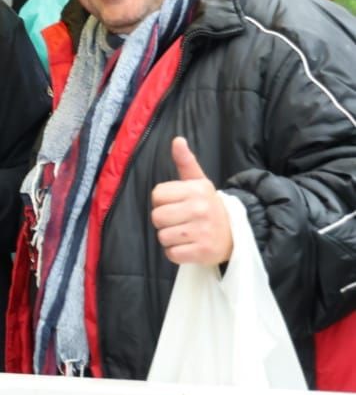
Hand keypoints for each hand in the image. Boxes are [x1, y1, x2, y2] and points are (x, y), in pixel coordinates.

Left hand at [151, 136, 232, 264]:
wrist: (235, 233)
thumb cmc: (208, 206)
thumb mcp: (199, 182)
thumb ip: (186, 162)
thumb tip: (177, 140)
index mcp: (196, 190)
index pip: (157, 195)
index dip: (162, 202)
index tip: (176, 204)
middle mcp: (200, 209)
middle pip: (157, 217)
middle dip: (164, 221)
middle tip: (180, 221)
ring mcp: (202, 231)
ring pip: (162, 237)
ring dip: (170, 238)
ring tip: (186, 234)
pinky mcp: (202, 251)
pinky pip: (172, 254)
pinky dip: (176, 253)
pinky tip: (189, 246)